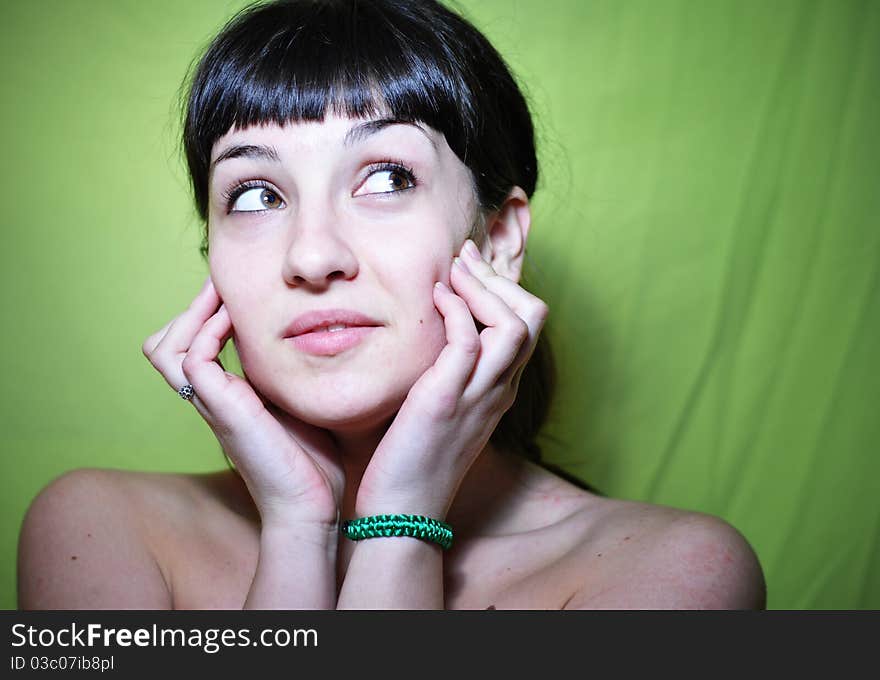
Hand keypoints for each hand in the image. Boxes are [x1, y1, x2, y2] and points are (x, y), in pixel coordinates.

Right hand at [142, 277, 344, 529]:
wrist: (312, 506)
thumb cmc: (313, 464)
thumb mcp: (301, 405)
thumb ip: (295, 377)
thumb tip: (319, 343)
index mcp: (227, 397)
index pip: (192, 346)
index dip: (204, 315)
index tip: (235, 291)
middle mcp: (212, 399)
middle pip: (164, 343)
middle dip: (189, 308)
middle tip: (221, 287)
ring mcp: (212, 404)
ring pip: (165, 348)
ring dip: (191, 313)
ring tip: (222, 294)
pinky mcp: (221, 409)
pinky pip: (193, 359)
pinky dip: (208, 331)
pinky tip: (236, 320)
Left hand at [355, 240, 548, 517]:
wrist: (402, 511)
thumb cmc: (413, 457)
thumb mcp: (441, 404)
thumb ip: (449, 370)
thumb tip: (434, 330)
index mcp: (500, 388)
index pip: (527, 323)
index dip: (504, 285)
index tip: (469, 265)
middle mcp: (499, 388)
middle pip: (533, 316)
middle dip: (500, 276)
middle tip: (464, 258)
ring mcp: (478, 395)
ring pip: (515, 325)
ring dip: (484, 287)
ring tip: (454, 271)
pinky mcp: (447, 401)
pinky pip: (468, 341)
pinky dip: (456, 309)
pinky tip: (433, 298)